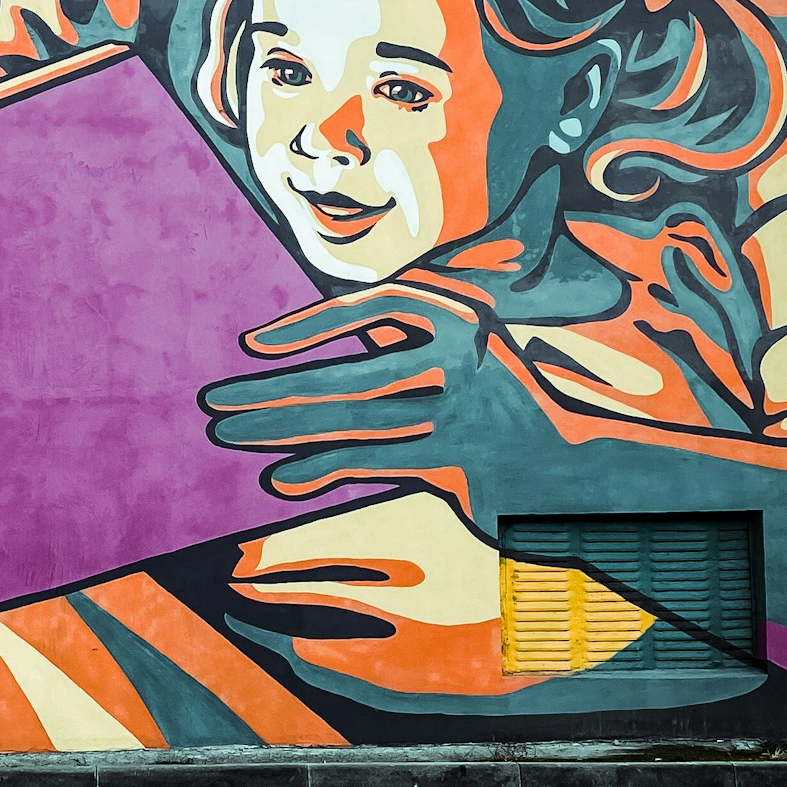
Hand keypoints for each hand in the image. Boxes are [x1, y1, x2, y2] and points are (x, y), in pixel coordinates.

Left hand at [200, 272, 499, 500]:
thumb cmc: (500, 400)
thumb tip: (311, 343)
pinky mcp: (457, 462)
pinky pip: (373, 463)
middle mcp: (459, 356)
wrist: (573, 465)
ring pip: (350, 422)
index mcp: (458, 313)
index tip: (252, 344)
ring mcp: (458, 411)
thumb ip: (402, 340)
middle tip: (213, 400)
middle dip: (270, 390)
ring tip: (228, 432)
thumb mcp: (461, 347)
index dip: (305, 327)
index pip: (367, 309)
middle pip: (346, 376)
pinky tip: (281, 478)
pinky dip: (322, 469)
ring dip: (281, 429)